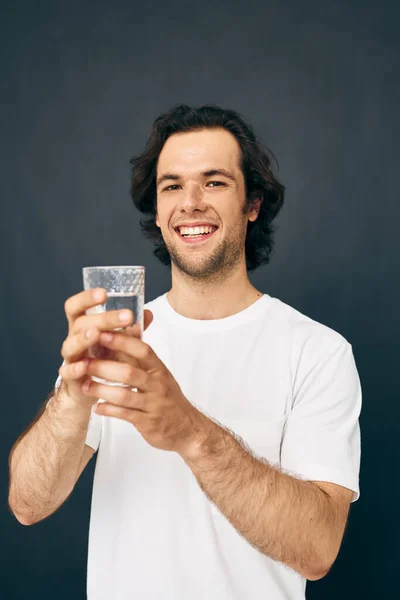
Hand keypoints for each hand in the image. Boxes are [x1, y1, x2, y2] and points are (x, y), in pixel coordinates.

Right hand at [58, 288, 152, 407]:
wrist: (88, 387)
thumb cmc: (103, 357)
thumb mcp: (116, 341)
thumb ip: (129, 329)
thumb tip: (148, 313)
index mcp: (83, 325)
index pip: (76, 306)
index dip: (86, 298)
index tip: (104, 293)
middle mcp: (73, 338)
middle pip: (81, 323)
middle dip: (103, 318)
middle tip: (126, 316)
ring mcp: (70, 357)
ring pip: (71, 345)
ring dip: (83, 339)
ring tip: (96, 334)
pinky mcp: (70, 377)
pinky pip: (68, 371)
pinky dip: (75, 369)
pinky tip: (84, 366)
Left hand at [80, 331, 210, 453]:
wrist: (188, 428)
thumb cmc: (168, 398)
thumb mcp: (159, 376)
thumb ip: (140, 360)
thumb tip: (120, 336)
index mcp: (159, 369)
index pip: (142, 350)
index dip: (122, 342)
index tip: (102, 334)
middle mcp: (157, 385)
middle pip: (129, 372)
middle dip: (104, 367)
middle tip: (84, 362)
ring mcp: (153, 404)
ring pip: (124, 395)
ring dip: (102, 390)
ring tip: (84, 386)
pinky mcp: (148, 422)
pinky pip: (125, 415)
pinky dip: (108, 410)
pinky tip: (96, 407)